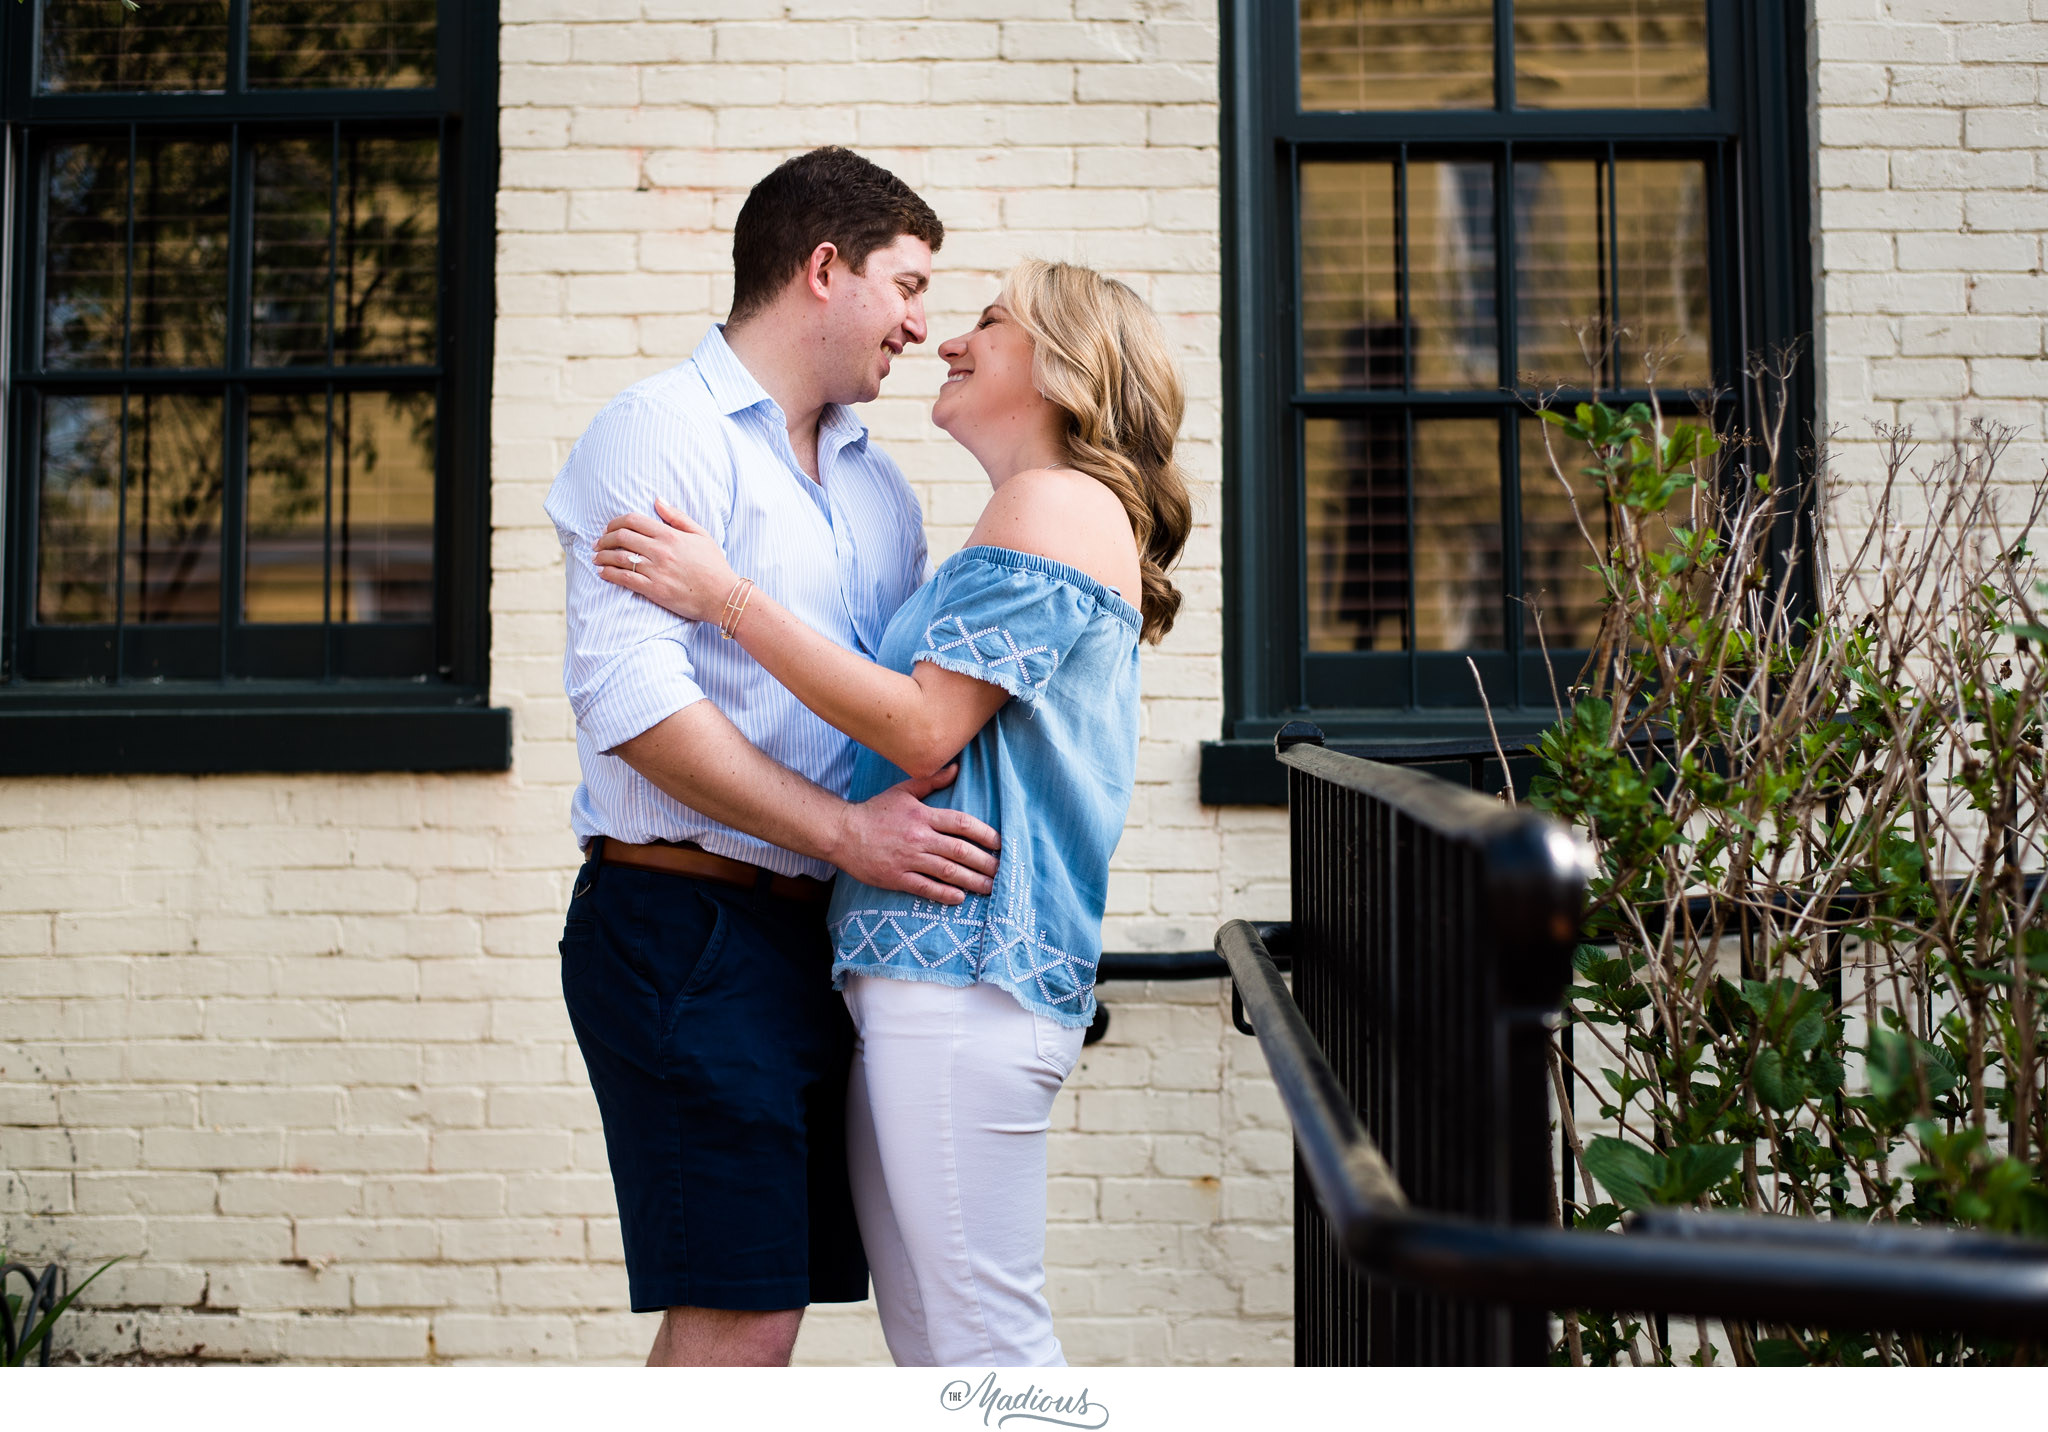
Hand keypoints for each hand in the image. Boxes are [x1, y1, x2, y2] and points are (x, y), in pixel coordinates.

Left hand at [593, 499, 737, 622]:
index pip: (632, 521)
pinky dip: (609, 574)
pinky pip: (624, 579)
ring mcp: (656, 570)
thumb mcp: (701, 534)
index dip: (614, 522)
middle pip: (621, 537)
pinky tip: (602, 573)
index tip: (608, 529)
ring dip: (602, 556)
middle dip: (604, 539)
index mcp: (670, 535)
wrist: (723, 596)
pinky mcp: (653, 590)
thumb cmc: (714, 565)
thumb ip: (677, 516)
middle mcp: (660, 550)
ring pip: (618, 558)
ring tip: (596, 558)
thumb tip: (657, 500)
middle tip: (597, 543)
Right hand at [828, 765, 1000, 905]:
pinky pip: (926, 888)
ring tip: (990, 888)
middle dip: (985, 862)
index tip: (1000, 844)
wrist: (842, 832)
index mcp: (923, 815)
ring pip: (947, 872)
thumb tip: (956, 768)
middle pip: (960, 851)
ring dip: (972, 881)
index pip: (962, 824)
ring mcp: (908, 859)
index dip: (985, 834)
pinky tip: (960, 897)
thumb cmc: (875, 811)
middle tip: (1002, 870)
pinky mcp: (897, 877)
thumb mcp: (903, 791)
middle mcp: (919, 837)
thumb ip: (931, 781)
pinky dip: (945, 894)